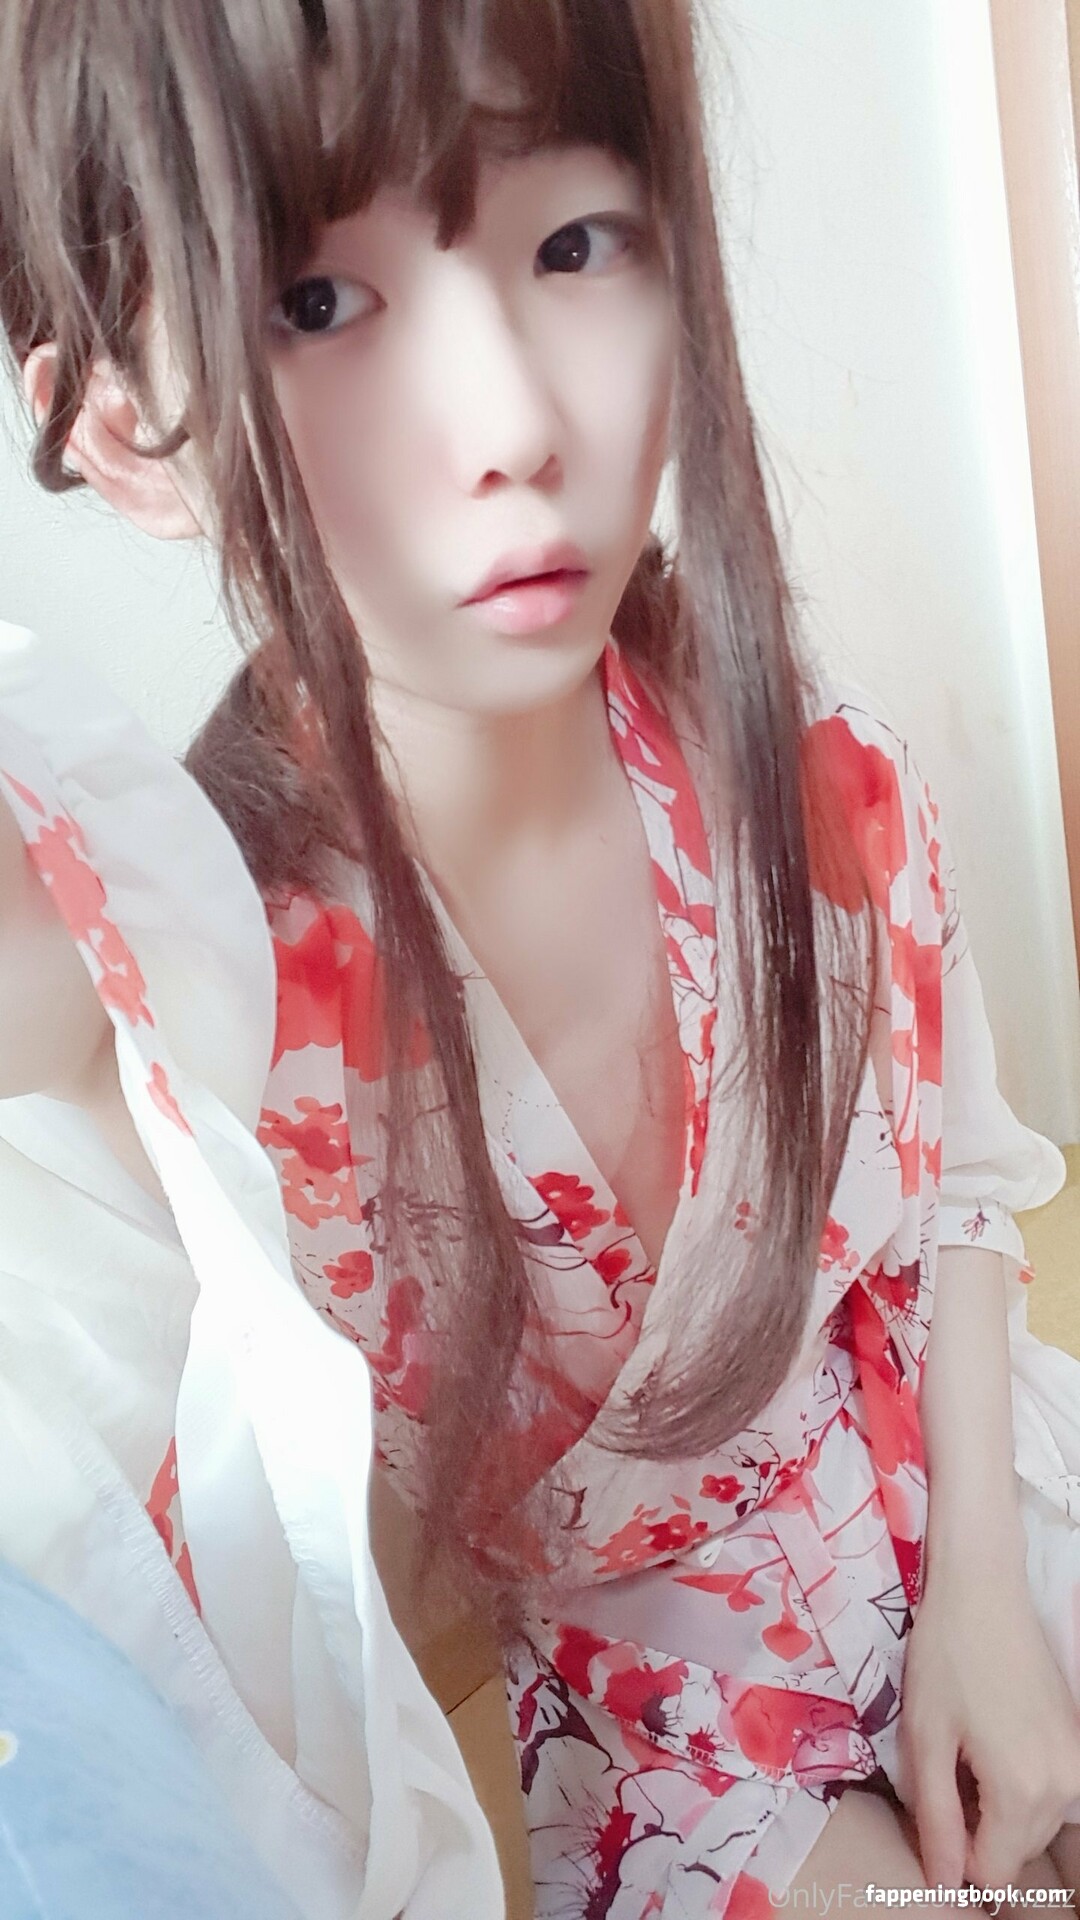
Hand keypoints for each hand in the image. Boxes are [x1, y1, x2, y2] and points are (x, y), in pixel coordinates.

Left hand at [897, 1561, 1079, 1888]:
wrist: (985, 1591)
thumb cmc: (946, 1658)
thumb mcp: (926, 1740)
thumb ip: (937, 1819)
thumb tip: (944, 1882)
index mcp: (1023, 1791)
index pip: (993, 1873)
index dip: (955, 1854)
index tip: (933, 1808)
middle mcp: (1064, 1785)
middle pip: (1017, 1850)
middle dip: (977, 1830)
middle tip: (946, 1771)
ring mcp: (1077, 1763)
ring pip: (1034, 1825)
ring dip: (998, 1809)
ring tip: (967, 1752)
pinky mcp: (1078, 1742)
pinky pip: (1048, 1793)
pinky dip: (1018, 1786)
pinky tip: (990, 1743)